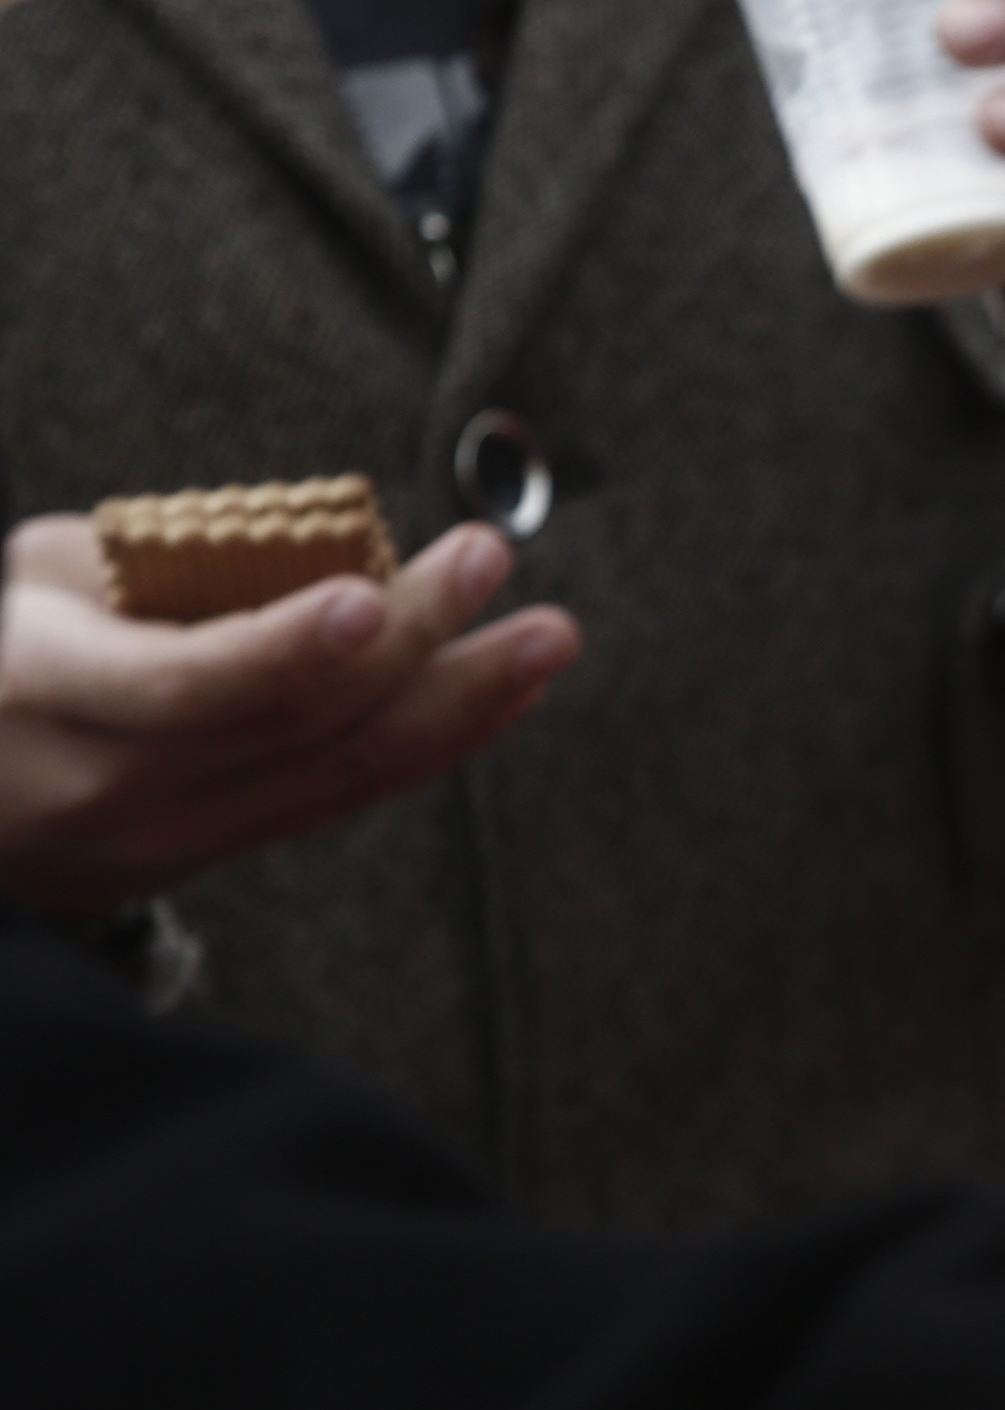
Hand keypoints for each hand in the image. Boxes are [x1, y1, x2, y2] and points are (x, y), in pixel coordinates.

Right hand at [0, 515, 580, 916]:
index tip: (375, 595)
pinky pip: (342, 799)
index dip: (291, 645)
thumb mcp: (41, 580)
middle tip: (491, 559)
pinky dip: (432, 741)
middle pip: (295, 727)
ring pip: (341, 776)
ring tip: (546, 638)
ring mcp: (165, 839)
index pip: (190, 683)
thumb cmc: (5, 643)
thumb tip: (322, 550)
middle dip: (413, 642)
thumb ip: (167, 566)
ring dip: (461, 703)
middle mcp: (110, 784)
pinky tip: (502, 693)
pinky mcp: (214, 858)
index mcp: (47, 689)